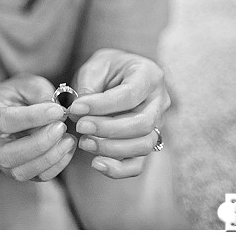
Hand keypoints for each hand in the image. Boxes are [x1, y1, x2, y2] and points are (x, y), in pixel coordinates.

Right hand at [0, 74, 73, 181]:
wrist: (13, 108)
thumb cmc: (20, 94)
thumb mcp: (28, 84)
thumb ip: (41, 95)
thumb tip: (58, 113)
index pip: (4, 121)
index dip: (32, 117)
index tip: (57, 110)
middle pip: (7, 154)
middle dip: (39, 143)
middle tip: (62, 127)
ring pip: (20, 172)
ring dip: (49, 157)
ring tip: (68, 139)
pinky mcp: (17, 171)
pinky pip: (36, 177)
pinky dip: (56, 166)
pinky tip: (67, 149)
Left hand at [68, 48, 170, 178]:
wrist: (116, 75)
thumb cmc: (105, 68)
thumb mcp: (95, 67)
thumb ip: (88, 88)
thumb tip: (78, 113)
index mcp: (149, 75)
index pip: (130, 94)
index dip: (102, 105)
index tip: (76, 108)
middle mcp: (159, 101)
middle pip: (142, 124)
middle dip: (107, 128)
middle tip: (80, 126)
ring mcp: (157, 125)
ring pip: (143, 145)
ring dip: (111, 148)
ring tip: (84, 142)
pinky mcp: (145, 143)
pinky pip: (138, 164)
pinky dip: (118, 169)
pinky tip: (96, 164)